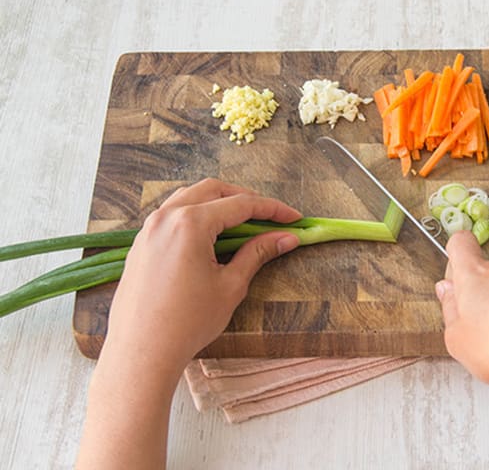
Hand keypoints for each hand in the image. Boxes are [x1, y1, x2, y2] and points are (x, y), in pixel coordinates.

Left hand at [77, 179, 301, 469]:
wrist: (142, 352)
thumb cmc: (188, 322)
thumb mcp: (231, 285)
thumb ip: (258, 253)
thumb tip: (286, 238)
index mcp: (191, 223)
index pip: (241, 205)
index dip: (272, 209)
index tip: (294, 218)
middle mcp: (166, 217)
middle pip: (213, 190)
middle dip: (245, 199)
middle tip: (270, 217)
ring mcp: (149, 228)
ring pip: (189, 197)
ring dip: (218, 202)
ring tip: (242, 223)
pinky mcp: (140, 243)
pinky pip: (172, 214)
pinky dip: (196, 215)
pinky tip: (211, 236)